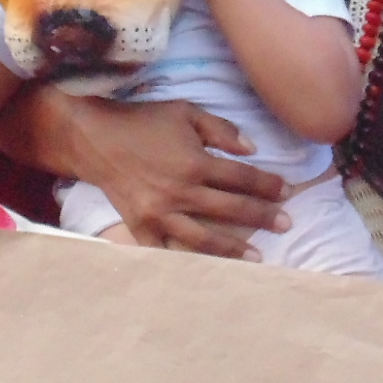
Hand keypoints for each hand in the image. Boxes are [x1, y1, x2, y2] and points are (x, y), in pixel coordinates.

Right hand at [65, 97, 288, 259]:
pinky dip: (182, 261)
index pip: (242, 177)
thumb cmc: (143, 121)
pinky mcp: (141, 226)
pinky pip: (164, 250)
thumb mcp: (185, 112)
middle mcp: (181, 192)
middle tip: (287, 224)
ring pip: (204, 238)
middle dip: (262, 217)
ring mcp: (160, 213)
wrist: (95, 138)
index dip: (268, 185)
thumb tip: (253, 150)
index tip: (287, 191)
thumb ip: (221, 130)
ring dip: (233, 248)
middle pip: (231, 209)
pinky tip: (202, 271)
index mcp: (194, 163)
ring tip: (257, 257)